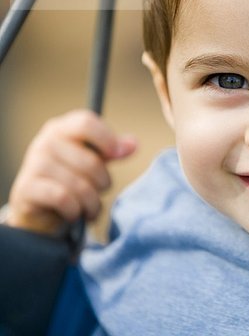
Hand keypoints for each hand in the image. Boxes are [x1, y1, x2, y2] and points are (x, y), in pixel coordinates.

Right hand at [6, 110, 136, 233]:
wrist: (39, 208)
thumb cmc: (71, 178)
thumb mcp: (94, 161)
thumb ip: (113, 151)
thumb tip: (133, 144)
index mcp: (62, 129)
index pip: (86, 122)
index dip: (107, 138)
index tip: (119, 155)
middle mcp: (45, 142)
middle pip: (90, 161)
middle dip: (103, 182)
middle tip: (102, 190)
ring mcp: (33, 164)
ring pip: (79, 184)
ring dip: (92, 202)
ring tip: (91, 208)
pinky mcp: (26, 188)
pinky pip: (63, 198)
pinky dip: (76, 210)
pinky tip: (75, 214)